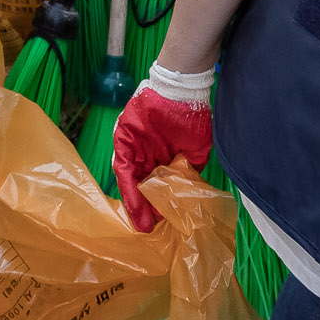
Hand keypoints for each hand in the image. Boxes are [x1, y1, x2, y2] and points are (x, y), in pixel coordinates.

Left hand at [111, 62, 214, 231]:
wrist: (181, 91)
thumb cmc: (191, 117)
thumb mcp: (195, 151)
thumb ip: (188, 170)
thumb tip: (186, 192)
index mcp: (162, 155)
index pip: (156, 183)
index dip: (158, 203)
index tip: (162, 222)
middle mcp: (146, 153)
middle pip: (142, 185)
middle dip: (146, 209)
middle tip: (150, 229)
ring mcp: (134, 147)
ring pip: (132, 181)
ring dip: (136, 204)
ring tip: (143, 224)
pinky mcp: (124, 140)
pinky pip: (124, 169)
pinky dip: (129, 189)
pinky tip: (136, 206)